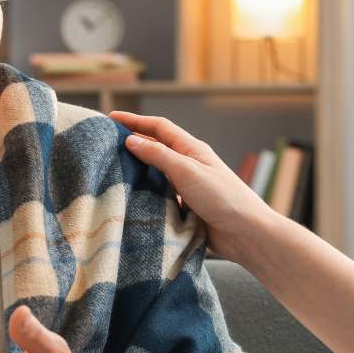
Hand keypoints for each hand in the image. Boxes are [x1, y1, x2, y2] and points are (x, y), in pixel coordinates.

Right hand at [109, 111, 283, 265]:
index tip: (112, 118)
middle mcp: (189, 166)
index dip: (135, 121)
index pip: (159, 128)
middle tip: (106, 145)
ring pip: (157, 175)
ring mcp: (188, 188)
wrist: (246, 234)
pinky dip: (147, 197)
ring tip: (112, 172)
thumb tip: (130, 140)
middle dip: (133, 144)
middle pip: (156, 149)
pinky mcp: (186, 209)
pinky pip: (161, 198)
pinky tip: (132, 201)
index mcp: (192, 150)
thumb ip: (159, 155)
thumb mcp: (187, 171)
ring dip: (138, 172)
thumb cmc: (223, 198)